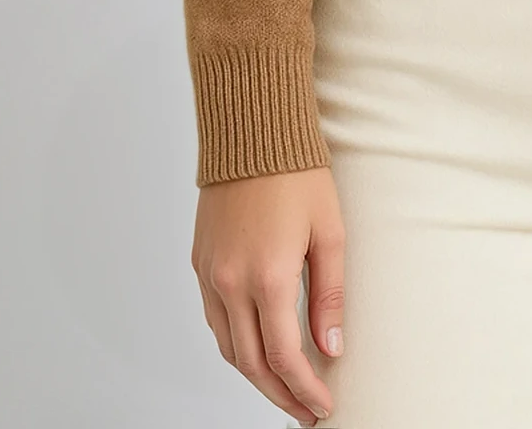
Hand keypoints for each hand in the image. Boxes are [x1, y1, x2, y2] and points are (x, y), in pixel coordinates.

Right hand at [191, 164, 344, 425]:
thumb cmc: (297, 173)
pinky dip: (235, 344)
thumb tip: (330, 349)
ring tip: (286, 387)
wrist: (252, 130)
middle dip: (281, 395)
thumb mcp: (330, 232)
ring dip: (256, 375)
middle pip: (252, 364)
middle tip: (306, 411)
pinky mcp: (200, 263)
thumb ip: (329, 296)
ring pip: (228, 347)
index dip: (305, 390)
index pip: (284, 358)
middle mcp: (231, 283)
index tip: (324, 406)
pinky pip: (214, 320)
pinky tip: (257, 346)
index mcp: (268, 277)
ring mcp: (211, 275)